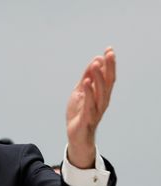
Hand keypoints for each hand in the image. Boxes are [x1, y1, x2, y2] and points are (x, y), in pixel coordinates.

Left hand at [66, 47, 115, 168]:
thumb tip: (95, 61)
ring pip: (100, 93)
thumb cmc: (79, 114)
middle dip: (109, 68)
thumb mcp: (80, 92)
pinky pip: (89, 105)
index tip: (109, 49)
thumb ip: (86, 79)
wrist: (76, 136)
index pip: (108, 77)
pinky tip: (86, 82)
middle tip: (108, 53)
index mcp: (101, 95)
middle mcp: (101, 102)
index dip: (109, 64)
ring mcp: (95, 111)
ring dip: (98, 78)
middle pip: (107, 83)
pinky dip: (88, 93)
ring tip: (96, 64)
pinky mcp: (87, 118)